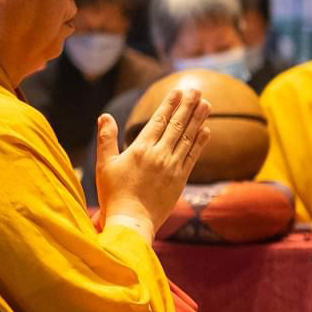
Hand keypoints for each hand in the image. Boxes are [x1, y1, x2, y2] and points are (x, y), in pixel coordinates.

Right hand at [94, 88, 208, 238]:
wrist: (132, 221)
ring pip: (188, 138)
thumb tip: (104, 116)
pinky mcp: (180, 180)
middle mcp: (159, 155)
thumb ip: (106, 138)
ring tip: (206, 104)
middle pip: (177, 125)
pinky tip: (206, 130)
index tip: (178, 91)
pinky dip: (200, 142)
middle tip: (197, 90)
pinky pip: (192, 157)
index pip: (159, 120)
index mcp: (140, 149)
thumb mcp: (104, 165)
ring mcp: (172, 167)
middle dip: (187, 106)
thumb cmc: (114, 194)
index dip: (169, 104)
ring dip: (198, 119)